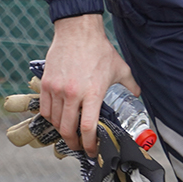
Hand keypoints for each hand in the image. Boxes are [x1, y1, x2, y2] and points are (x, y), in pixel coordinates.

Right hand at [42, 14, 135, 156]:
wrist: (78, 30)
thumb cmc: (99, 49)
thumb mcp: (120, 68)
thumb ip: (130, 85)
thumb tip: (137, 95)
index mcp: (92, 93)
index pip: (87, 128)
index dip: (89, 144)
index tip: (92, 151)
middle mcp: (72, 93)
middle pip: (67, 129)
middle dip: (73, 143)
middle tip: (79, 147)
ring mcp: (57, 88)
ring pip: (54, 121)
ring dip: (61, 131)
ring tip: (68, 133)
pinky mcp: (46, 82)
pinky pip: (45, 108)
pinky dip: (50, 117)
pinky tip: (57, 118)